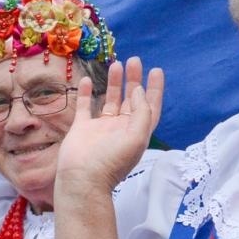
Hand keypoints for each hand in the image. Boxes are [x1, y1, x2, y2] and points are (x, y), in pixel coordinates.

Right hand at [56, 57, 163, 195]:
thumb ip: (141, 111)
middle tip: (134, 60)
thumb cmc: (112, 160)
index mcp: (137, 132)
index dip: (154, 89)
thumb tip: (138, 91)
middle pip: (130, 100)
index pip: (150, 107)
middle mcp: (120, 129)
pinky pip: (85, 107)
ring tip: (116, 64)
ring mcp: (101, 129)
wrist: (82, 178)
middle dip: (134, 80)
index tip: (156, 70)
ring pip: (110, 101)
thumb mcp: (137, 136)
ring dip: (114, 83)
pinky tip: (89, 80)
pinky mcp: (82, 129)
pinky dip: (87, 93)